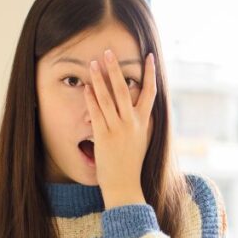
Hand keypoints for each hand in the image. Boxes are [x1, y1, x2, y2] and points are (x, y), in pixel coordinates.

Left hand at [83, 49, 156, 205]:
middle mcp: (132, 124)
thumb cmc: (132, 164)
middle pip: (125, 90)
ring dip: (99, 79)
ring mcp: (118, 130)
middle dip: (116, 69)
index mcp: (144, 123)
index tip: (148, 56)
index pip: (150, 92)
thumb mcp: (143, 140)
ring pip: (108, 99)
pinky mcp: (103, 137)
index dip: (150, 74)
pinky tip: (87, 87)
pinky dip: (91, 98)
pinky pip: (96, 113)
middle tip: (108, 52)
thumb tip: (145, 107)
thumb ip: (143, 122)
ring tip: (92, 63)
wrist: (125, 186)